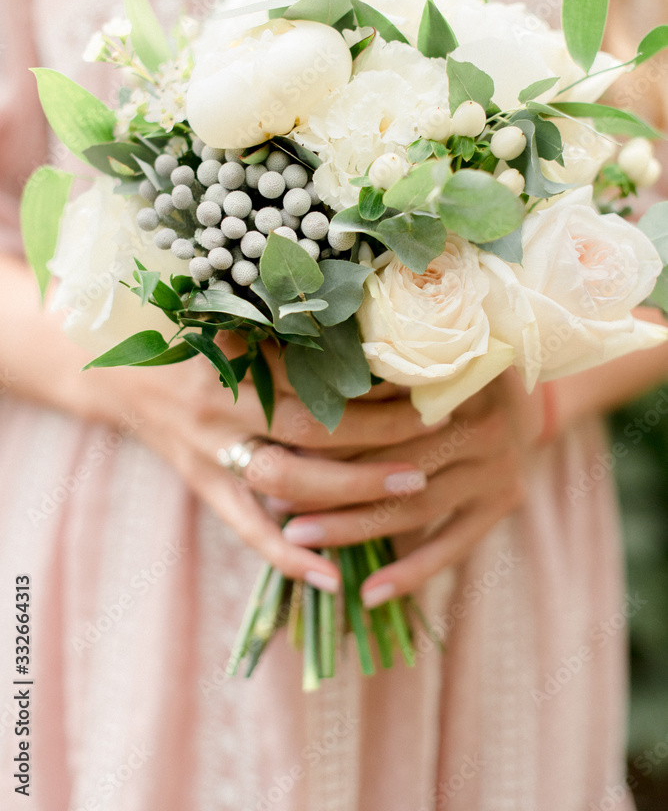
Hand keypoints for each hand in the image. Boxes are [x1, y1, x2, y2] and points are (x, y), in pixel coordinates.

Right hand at [82, 332, 437, 594]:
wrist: (119, 372)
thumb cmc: (189, 334)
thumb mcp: (235, 319)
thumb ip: (293, 330)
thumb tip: (378, 336)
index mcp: (232, 355)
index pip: (316, 373)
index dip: (372, 380)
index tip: (422, 378)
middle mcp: (221, 406)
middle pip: (311, 428)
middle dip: (379, 434)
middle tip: (438, 432)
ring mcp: (210, 452)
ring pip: (287, 481)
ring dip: (353, 490)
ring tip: (412, 487)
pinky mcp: (203, 486)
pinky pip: (248, 530)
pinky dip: (291, 557)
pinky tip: (335, 578)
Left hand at [250, 368, 543, 607]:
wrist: (519, 393)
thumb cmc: (443, 369)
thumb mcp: (416, 355)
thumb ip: (370, 370)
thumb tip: (289, 392)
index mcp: (457, 374)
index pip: (382, 410)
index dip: (328, 432)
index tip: (275, 447)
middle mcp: (485, 419)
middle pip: (393, 461)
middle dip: (329, 484)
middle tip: (273, 501)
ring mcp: (499, 464)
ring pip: (413, 506)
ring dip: (353, 528)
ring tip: (297, 539)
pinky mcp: (504, 500)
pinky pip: (451, 544)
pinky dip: (410, 572)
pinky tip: (367, 593)